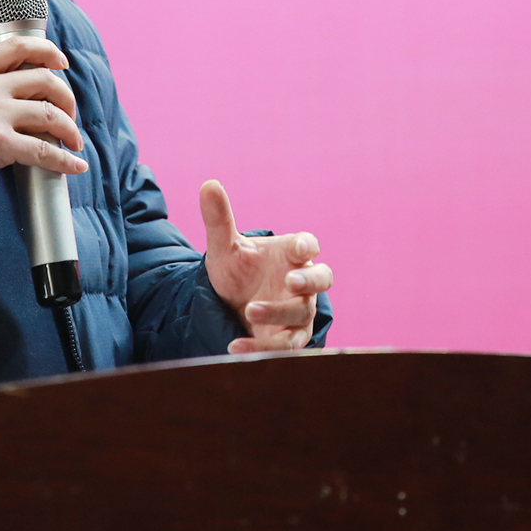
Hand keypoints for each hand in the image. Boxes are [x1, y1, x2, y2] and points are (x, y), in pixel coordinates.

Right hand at [0, 36, 89, 174]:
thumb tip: (17, 89)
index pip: (18, 46)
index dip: (47, 51)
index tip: (61, 62)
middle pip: (44, 80)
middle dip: (65, 96)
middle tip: (69, 111)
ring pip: (50, 113)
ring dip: (70, 128)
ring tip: (74, 140)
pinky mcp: (0, 144)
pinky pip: (44, 151)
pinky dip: (65, 160)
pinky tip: (75, 165)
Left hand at [198, 180, 330, 353]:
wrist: (229, 307)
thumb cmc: (237, 271)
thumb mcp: (224, 248)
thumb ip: (219, 219)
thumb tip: (208, 183)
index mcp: (291, 254)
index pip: (309, 245)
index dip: (307, 246)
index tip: (301, 247)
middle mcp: (301, 283)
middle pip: (321, 278)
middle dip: (309, 280)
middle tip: (291, 281)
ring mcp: (299, 312)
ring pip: (301, 314)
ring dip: (278, 313)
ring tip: (250, 311)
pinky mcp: (289, 339)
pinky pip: (285, 346)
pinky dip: (261, 347)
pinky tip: (235, 347)